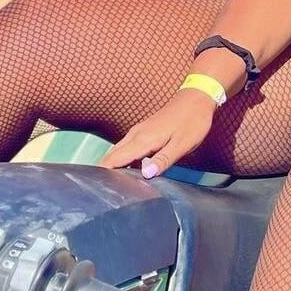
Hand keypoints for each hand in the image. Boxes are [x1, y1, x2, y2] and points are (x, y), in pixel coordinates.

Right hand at [99, 89, 218, 178]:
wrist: (197, 98)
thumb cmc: (192, 121)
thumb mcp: (182, 144)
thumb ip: (164, 160)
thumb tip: (146, 175)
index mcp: (143, 140)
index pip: (114, 159)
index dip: (101, 173)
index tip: (94, 189)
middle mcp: (136, 135)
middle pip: (111, 156)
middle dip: (102, 172)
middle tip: (100, 192)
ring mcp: (139, 132)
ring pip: (118, 151)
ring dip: (112, 166)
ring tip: (111, 186)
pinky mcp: (143, 131)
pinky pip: (126, 147)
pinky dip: (122, 159)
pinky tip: (129, 171)